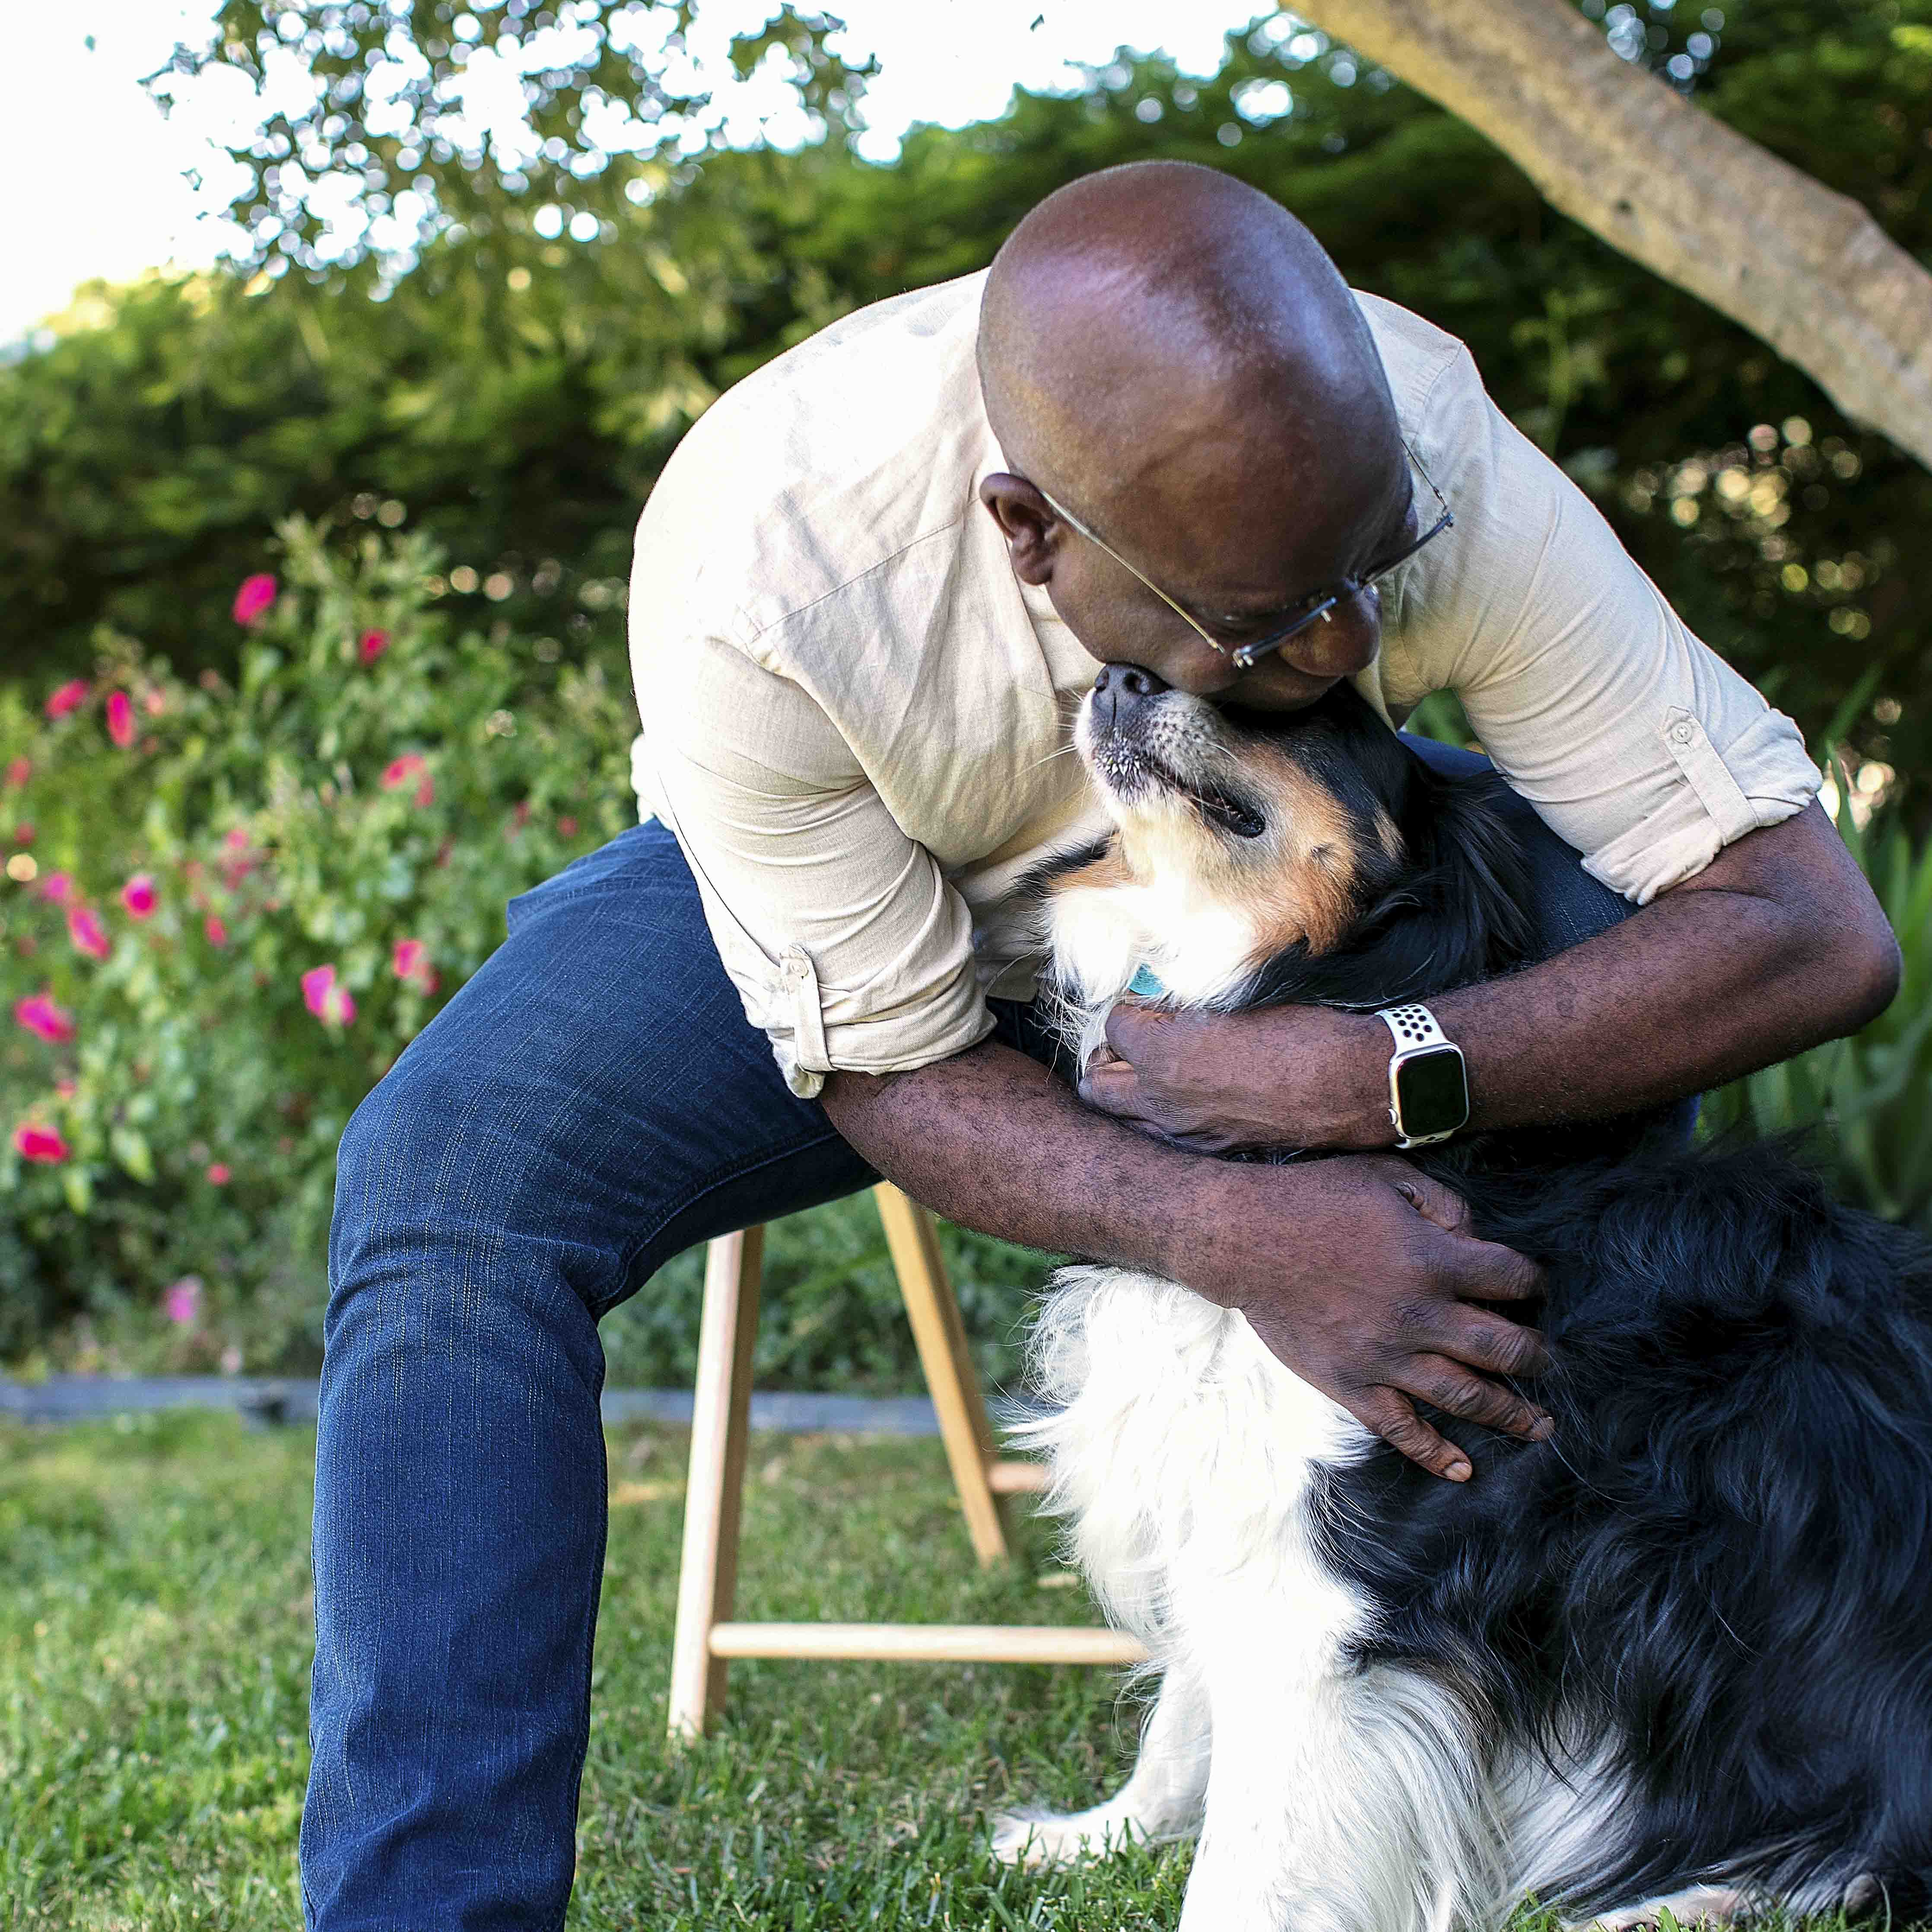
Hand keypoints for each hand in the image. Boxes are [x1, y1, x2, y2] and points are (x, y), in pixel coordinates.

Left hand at [1080, 999, 1387, 1152]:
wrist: (1356, 1084)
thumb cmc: (1306, 1032)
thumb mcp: (1238, 1005)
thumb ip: (1188, 1011)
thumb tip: (1162, 1007)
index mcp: (1165, 1053)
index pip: (1113, 1026)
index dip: (1133, 1012)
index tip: (1152, 1007)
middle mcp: (1163, 1100)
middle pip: (1096, 1084)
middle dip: (1108, 1060)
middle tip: (1134, 1046)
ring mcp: (1185, 1133)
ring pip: (1122, 1120)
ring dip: (1128, 1095)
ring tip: (1153, 1076)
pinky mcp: (1212, 1152)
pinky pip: (1162, 1140)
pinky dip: (1161, 1122)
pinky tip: (1188, 1105)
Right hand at [1164, 1154, 1550, 1480]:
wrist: (1243, 1239)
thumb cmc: (1315, 1198)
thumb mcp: (1386, 1175)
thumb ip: (1442, 1202)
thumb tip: (1477, 1236)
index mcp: (1433, 1260)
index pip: (1513, 1279)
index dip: (1533, 1282)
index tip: (1534, 1288)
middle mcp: (1419, 1315)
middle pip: (1505, 1349)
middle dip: (1539, 1359)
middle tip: (1552, 1365)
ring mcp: (1385, 1356)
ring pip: (1466, 1396)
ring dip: (1511, 1415)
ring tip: (1540, 1426)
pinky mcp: (1352, 1383)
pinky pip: (1403, 1430)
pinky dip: (1436, 1454)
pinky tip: (1464, 1470)